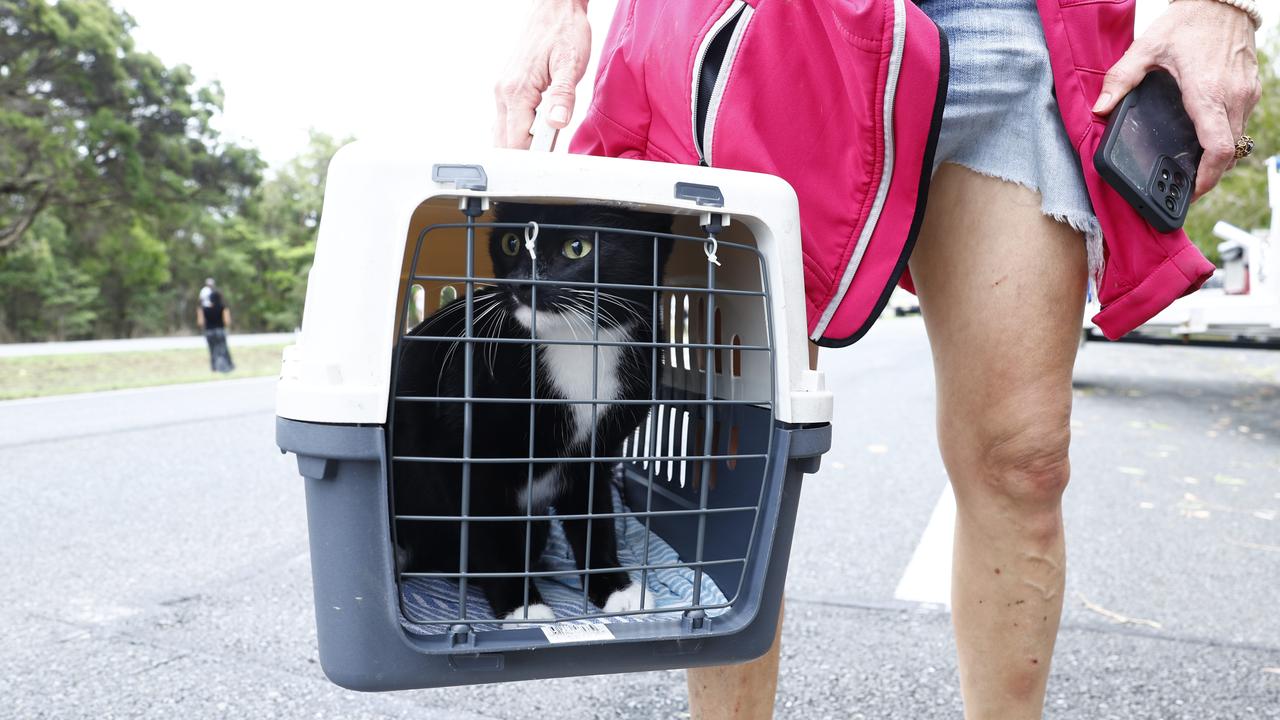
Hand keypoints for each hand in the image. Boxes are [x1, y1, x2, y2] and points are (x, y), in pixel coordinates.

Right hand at [493, 0, 591, 148]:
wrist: (554, 9)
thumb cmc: (564, 31)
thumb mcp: (570, 64)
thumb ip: (563, 95)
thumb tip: (557, 122)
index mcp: (516, 91)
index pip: (516, 142)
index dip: (533, 159)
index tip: (551, 165)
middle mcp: (504, 93)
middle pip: (506, 143)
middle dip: (528, 155)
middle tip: (554, 153)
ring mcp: (503, 93)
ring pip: (505, 134)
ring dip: (526, 144)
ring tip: (550, 138)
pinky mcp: (508, 91)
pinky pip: (509, 122)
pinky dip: (522, 132)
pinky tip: (541, 130)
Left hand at [1093, 0, 1260, 199]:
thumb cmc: (1188, 21)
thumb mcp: (1146, 48)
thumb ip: (1121, 80)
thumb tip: (1100, 109)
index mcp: (1207, 93)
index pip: (1217, 149)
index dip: (1206, 178)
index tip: (1190, 191)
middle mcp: (1233, 97)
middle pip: (1228, 153)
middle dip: (1207, 173)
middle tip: (1183, 184)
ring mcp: (1247, 94)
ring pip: (1236, 139)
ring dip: (1216, 155)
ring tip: (1190, 164)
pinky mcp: (1251, 88)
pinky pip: (1239, 123)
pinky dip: (1223, 135)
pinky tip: (1200, 134)